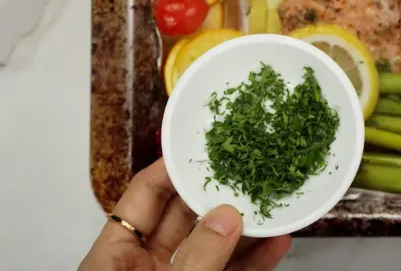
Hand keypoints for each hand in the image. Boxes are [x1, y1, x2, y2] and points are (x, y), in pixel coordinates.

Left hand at [80, 159, 290, 270]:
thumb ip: (197, 257)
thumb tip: (228, 216)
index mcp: (114, 258)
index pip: (144, 197)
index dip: (173, 168)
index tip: (206, 146)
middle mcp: (146, 268)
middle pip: (187, 216)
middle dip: (221, 193)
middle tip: (252, 167)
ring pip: (218, 245)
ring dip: (249, 225)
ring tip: (276, 199)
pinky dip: (258, 261)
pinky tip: (280, 242)